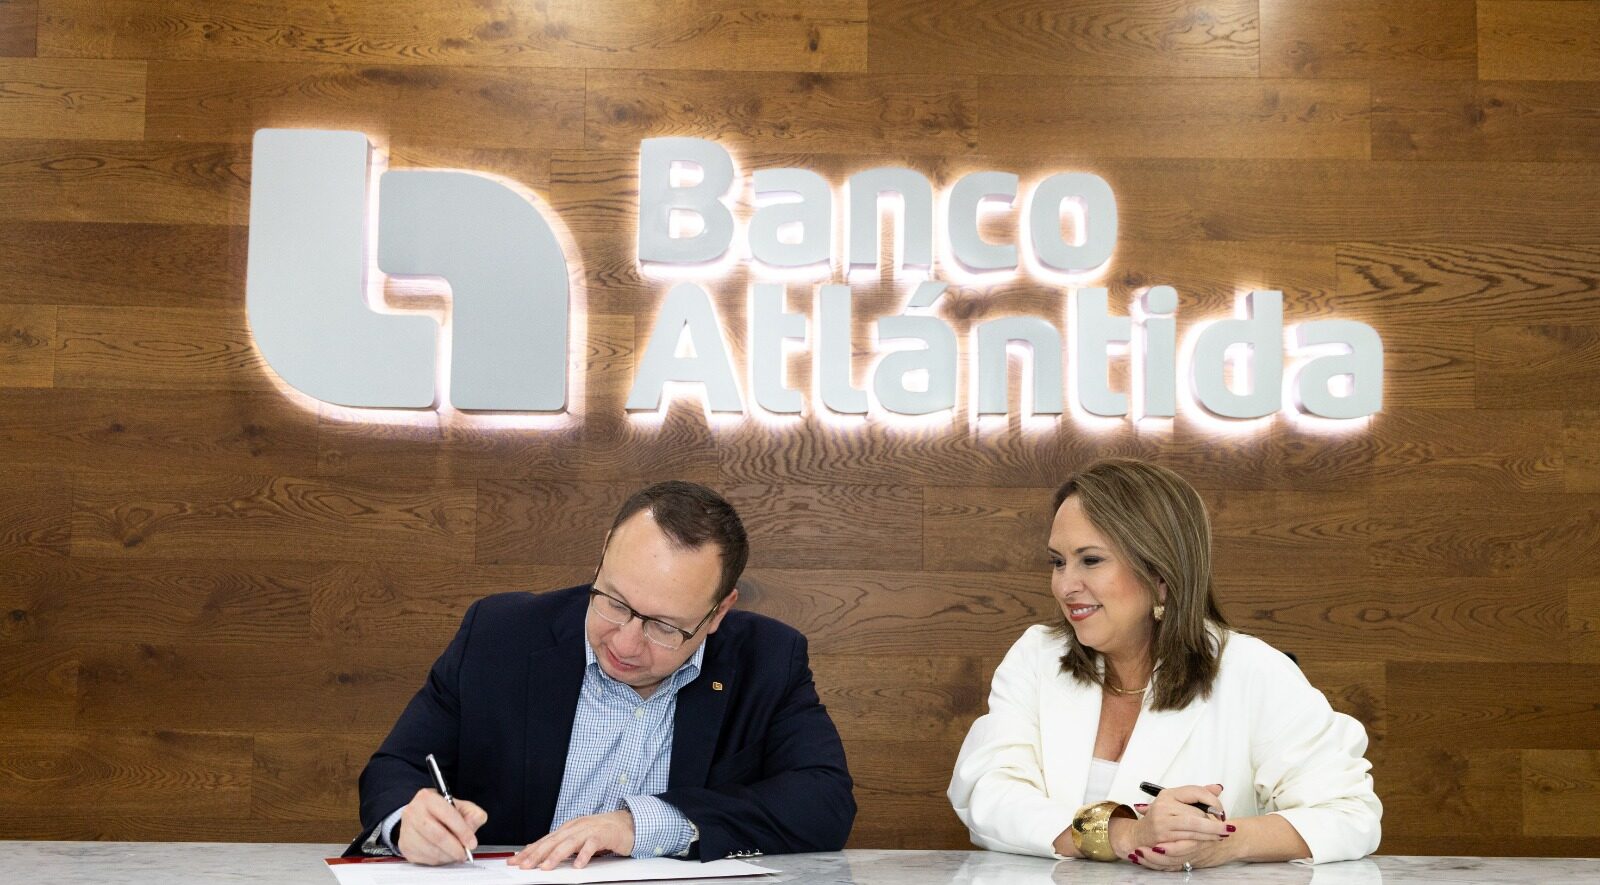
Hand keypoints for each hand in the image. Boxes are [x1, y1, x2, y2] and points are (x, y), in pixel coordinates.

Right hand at [397, 788, 487, 864]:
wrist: (420, 817)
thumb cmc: (442, 812)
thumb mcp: (461, 807)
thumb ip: (473, 814)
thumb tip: (474, 823)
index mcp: (428, 798)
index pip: (447, 815)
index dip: (462, 831)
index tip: (471, 842)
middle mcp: (413, 812)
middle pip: (438, 836)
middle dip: (455, 848)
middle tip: (465, 853)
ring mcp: (406, 830)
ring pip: (431, 849)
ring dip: (448, 855)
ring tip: (455, 853)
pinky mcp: (405, 845)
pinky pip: (424, 858)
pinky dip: (438, 860)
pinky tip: (443, 854)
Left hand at [510, 810, 634, 869]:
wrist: (627, 823)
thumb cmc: (602, 832)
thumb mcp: (578, 837)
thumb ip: (561, 844)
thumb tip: (539, 853)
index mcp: (568, 828)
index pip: (544, 840)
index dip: (529, 851)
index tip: (515, 861)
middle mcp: (576, 827)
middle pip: (553, 841)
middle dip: (536, 854)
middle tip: (524, 866)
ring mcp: (590, 830)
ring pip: (569, 842)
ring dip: (556, 856)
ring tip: (545, 868)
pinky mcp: (604, 835)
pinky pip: (592, 845)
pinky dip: (584, 855)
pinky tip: (578, 865)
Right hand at [1117, 784, 1231, 869]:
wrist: (1139, 836)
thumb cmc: (1161, 819)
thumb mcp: (1176, 803)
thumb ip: (1197, 795)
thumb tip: (1218, 788)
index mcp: (1169, 794)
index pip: (1197, 792)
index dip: (1214, 802)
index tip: (1221, 812)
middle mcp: (1164, 805)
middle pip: (1198, 812)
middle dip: (1214, 822)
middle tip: (1225, 827)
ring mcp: (1162, 821)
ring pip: (1196, 827)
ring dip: (1212, 833)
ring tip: (1223, 835)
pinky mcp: (1163, 836)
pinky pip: (1188, 838)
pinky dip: (1202, 840)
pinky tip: (1210, 841)